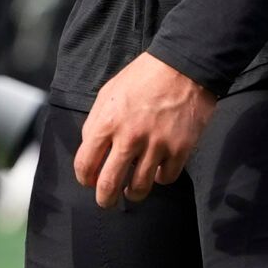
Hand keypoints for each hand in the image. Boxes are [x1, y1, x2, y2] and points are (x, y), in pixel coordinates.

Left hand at [74, 52, 216, 208]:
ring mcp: (156, 145)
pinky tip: (157, 171)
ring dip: (133, 193)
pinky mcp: (180, 149)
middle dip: (104, 199)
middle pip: (109, 185)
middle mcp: (129, 137)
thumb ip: (96, 121)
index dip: (84, 178)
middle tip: (106, 201)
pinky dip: (160, 178)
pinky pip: (166, 178)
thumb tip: (91, 148)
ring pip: (139, 188)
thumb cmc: (143, 76)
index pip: (85, 163)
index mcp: (107, 121)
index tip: (88, 181)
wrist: (183, 66)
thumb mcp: (109, 91)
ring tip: (132, 189)